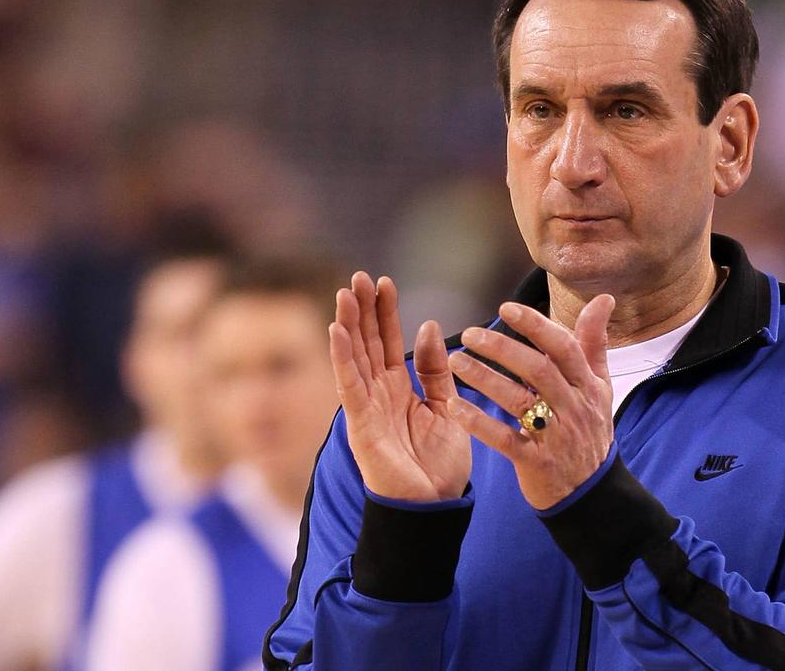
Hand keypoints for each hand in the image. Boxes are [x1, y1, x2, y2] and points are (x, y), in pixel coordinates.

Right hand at [330, 272, 470, 501]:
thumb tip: (428, 326)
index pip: (388, 341)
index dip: (385, 312)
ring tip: (345, 293)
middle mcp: (378, 394)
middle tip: (359, 276)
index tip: (384, 281)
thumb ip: (435, 370)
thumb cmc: (440, 466)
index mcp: (399, 389)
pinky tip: (337, 331)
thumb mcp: (447, 407)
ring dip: (348, 325)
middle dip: (362, 310)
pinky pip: (349, 386)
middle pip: (366, 343)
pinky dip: (342, 358)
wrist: (435, 509)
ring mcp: (366, 409)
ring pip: (354, 358)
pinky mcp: (360, 426)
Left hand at [445, 295, 615, 509]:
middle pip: (538, 370)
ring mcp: (555, 436)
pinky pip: (505, 439)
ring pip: (519, 401)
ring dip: (484, 379)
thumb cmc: (590, 432)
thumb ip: (594, 343)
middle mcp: (573, 407)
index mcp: (586, 385)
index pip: (563, 347)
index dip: (535, 325)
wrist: (593, 494)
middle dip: (502, 348)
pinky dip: (479, 423)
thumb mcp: (599, 387)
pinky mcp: (536, 463)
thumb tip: (604, 300)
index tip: (505, 308)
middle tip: (469, 334)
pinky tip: (454, 406)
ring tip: (455, 361)